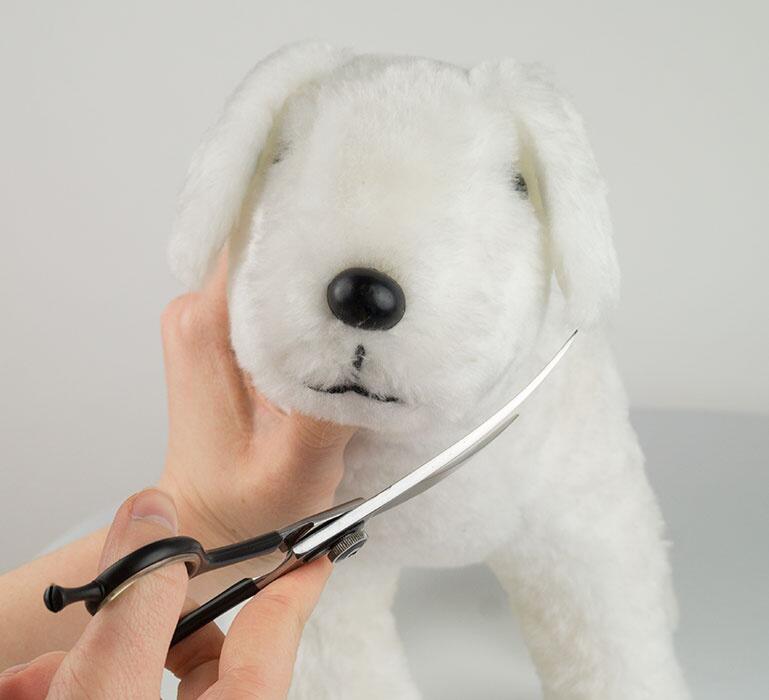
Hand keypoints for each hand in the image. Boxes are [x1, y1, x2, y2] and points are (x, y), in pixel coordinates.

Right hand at [0, 489, 328, 698]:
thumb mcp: (108, 689)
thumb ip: (136, 600)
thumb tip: (153, 517)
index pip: (280, 626)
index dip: (299, 573)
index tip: (316, 542)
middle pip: (200, 648)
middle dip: (143, 617)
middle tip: (120, 593)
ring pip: (143, 676)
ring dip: (87, 659)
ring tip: (37, 671)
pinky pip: (115, 697)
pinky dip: (69, 685)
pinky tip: (28, 685)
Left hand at [157, 254, 355, 581]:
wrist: (213, 520)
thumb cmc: (242, 503)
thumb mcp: (295, 465)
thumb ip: (329, 401)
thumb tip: (370, 342)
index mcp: (205, 332)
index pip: (252, 239)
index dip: (307, 227)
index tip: (359, 229)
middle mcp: (200, 314)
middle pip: (265, 244)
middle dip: (321, 250)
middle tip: (377, 264)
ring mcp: (212, 320)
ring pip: (272, 265)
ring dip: (318, 278)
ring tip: (362, 299)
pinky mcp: (231, 333)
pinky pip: (273, 292)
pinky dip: (309, 302)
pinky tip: (337, 324)